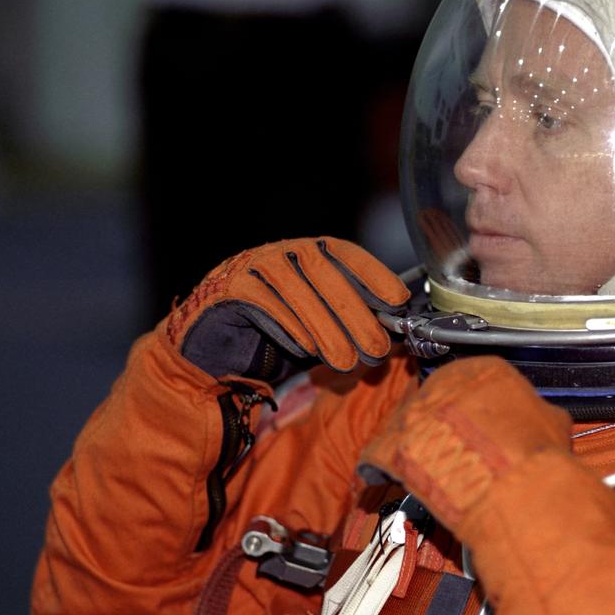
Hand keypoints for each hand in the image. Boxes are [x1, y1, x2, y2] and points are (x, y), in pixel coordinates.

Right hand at [167, 238, 408, 380]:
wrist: (216, 352)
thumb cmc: (276, 338)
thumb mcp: (322, 330)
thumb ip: (350, 324)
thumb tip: (393, 335)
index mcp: (309, 254)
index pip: (346, 254)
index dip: (374, 274)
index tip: (398, 301)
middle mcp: (283, 253)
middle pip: (324, 272)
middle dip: (355, 312)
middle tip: (376, 348)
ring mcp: (254, 265)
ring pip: (297, 289)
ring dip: (326, 327)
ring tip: (345, 361)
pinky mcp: (230, 287)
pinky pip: (263, 302)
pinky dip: (289, 326)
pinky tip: (306, 349)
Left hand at [359, 356, 571, 538]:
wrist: (512, 490)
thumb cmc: (534, 457)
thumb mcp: (553, 426)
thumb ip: (538, 416)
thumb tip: (544, 421)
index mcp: (485, 369)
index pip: (475, 383)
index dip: (477, 410)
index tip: (480, 427)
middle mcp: (444, 382)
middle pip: (438, 400)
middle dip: (444, 424)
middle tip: (456, 449)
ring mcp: (413, 412)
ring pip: (408, 424)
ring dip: (416, 443)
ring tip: (433, 468)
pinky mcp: (389, 445)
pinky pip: (378, 455)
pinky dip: (383, 468)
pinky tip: (397, 479)